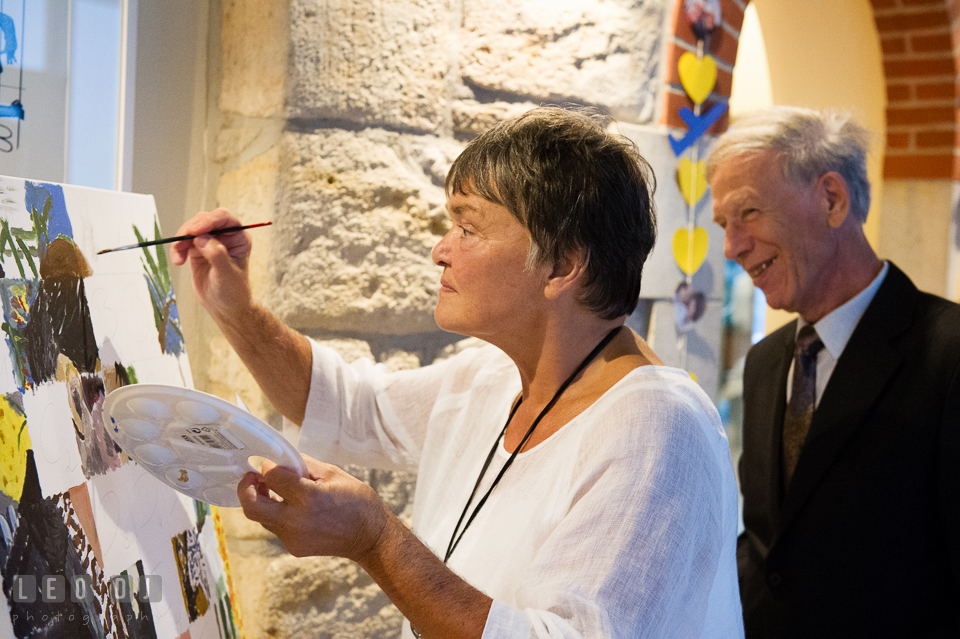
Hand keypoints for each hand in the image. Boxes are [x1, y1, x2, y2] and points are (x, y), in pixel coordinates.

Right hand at [169, 208, 253, 321]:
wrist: (224, 307)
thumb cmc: (233, 292)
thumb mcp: (227, 274)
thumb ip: (217, 254)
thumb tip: (203, 238)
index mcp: (239, 237)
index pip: (224, 219)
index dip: (208, 220)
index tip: (195, 230)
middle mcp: (225, 236)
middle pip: (205, 220)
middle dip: (191, 228)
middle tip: (181, 241)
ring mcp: (210, 242)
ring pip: (192, 229)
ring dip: (181, 240)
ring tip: (178, 257)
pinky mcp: (197, 250)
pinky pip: (184, 242)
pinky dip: (177, 248)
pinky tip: (177, 260)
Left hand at [238, 456, 389, 561]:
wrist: (370, 537)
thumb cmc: (357, 501)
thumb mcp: (334, 473)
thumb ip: (305, 466)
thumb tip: (283, 461)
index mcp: (309, 497)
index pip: (272, 477)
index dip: (268, 466)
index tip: (271, 462)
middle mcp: (296, 520)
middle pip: (251, 506)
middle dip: (245, 488)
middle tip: (251, 477)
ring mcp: (293, 537)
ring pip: (261, 517)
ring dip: (260, 500)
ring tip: (271, 489)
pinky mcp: (293, 547)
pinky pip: (274, 526)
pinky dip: (276, 512)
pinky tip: (289, 505)